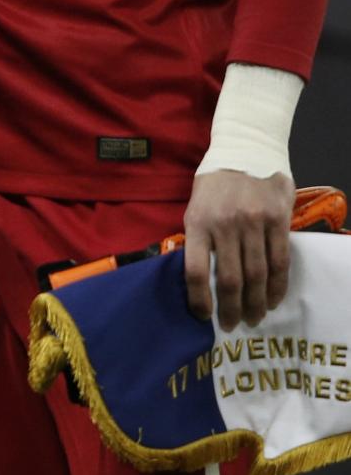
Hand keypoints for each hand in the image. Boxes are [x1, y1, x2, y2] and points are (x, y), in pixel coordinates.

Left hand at [183, 167, 293, 328]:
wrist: (246, 149)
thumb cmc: (215, 183)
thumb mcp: (195, 206)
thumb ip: (198, 238)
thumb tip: (199, 277)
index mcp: (197, 222)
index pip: (195, 270)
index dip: (199, 299)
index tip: (203, 318)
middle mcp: (225, 225)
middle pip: (229, 279)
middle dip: (231, 308)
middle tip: (233, 326)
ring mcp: (253, 223)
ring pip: (256, 274)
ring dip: (256, 302)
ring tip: (254, 318)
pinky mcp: (278, 221)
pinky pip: (280, 261)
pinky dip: (277, 285)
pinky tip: (274, 299)